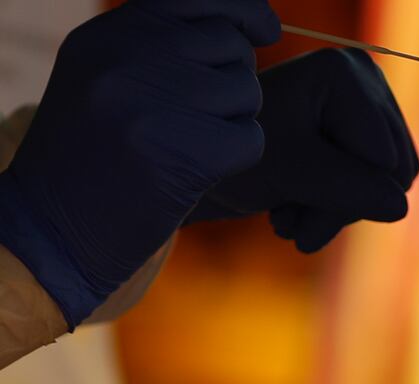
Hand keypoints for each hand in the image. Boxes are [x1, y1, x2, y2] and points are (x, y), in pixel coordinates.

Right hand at [0, 0, 279, 326]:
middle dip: (233, 82)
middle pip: (231, 48)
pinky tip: (199, 172)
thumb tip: (245, 26)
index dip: (241, 11)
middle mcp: (128, 58)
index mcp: (109, 34)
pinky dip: (238, 159)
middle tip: (199, 120)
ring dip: (235, 122)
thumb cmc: (92, 157)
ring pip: (246, 92)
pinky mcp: (184, 152)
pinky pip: (250, 139)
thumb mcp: (106, 78)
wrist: (52, 228)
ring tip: (190, 146)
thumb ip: (161, 45)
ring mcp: (154, 103)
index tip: (266, 29)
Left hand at [186, 48, 418, 252]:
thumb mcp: (289, 174)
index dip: (346, 201)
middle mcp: (366, 81)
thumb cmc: (237, 159)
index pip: (385, 160)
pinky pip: (381, 185)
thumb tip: (401, 208)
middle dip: (340, 208)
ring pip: (390, 184)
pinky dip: (341, 207)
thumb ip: (346, 188)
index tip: (287, 218)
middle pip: (394, 171)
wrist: (206, 160)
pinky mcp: (366, 132)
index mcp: (345, 74)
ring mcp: (368, 106)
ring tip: (290, 217)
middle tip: (288, 225)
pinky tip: (302, 207)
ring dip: (337, 213)